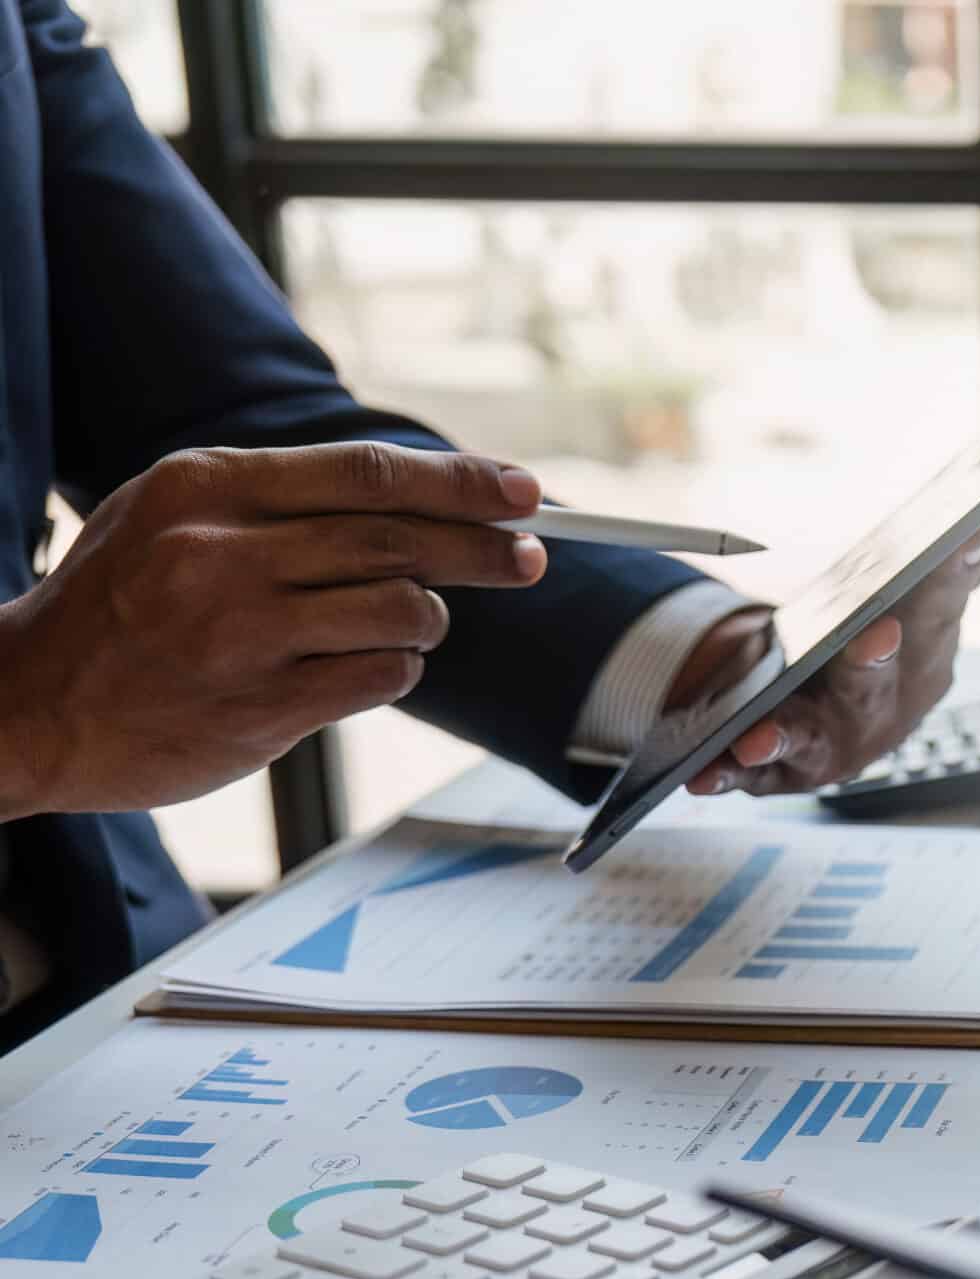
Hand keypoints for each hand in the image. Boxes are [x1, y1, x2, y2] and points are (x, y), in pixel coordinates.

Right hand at [0, 443, 544, 818]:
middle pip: (400, 540)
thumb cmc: (120, 604)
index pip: (369, 473)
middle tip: (531, 557)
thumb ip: (284, 502)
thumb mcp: (174, 515)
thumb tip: (422, 501)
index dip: (461, 482)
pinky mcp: (261, 707)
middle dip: (484, 548)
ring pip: (402, 612)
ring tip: (405, 624)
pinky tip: (361, 667)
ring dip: (428, 620)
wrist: (31, 704)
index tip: (524, 491)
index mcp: (209, 488)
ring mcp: (242, 634)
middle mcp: (224, 554)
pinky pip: (379, 677)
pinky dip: (393, 669)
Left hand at [677, 477, 979, 794]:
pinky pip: (767, 768)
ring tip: (768, 726)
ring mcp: (852, 736)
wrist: (817, 711)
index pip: (953, 590)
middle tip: (876, 634)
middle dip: (883, 653)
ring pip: (824, 731)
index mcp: (934, 639)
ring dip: (791, 733)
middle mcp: (902, 694)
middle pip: (893, 667)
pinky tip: (706, 772)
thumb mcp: (913, 590)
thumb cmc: (865, 640)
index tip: (970, 531)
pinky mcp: (800, 767)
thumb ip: (973, 541)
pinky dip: (739, 769)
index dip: (963, 563)